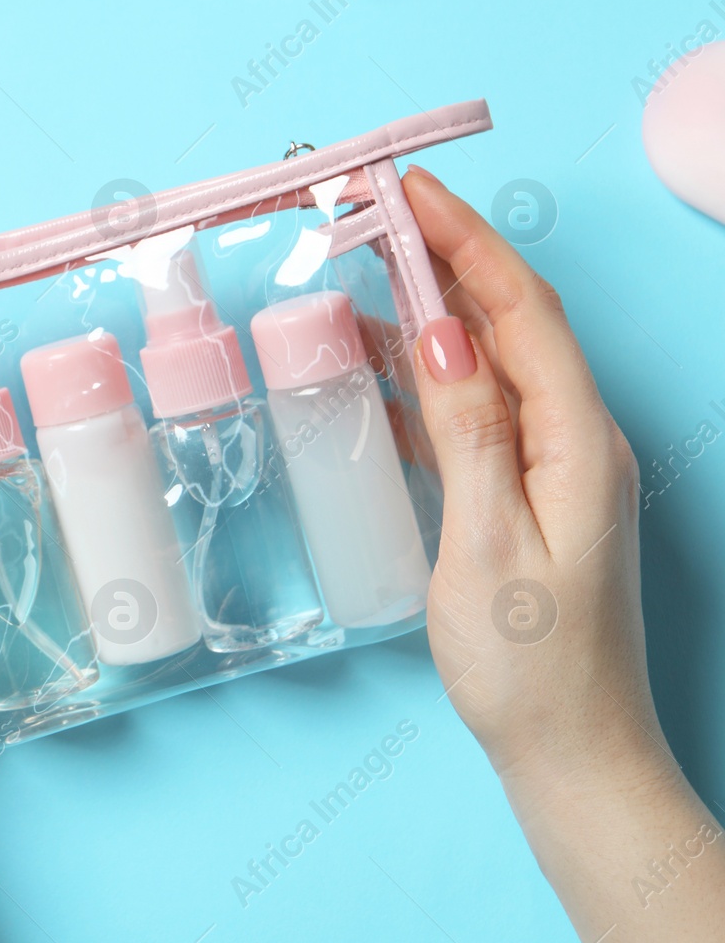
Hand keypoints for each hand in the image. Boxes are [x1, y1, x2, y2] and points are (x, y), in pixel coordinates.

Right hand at [404, 166, 723, 942]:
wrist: (570, 753)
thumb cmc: (528, 665)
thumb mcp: (488, 544)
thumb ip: (470, 431)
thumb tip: (443, 330)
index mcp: (580, 442)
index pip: (522, 312)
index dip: (467, 241)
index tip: (410, 188)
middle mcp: (578, 439)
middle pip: (511, 322)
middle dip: (447, 256)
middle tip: (376, 210)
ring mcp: (555, 466)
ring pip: (489, 362)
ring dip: (430, 313)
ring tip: (362, 274)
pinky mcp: (528, 493)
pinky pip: (475, 411)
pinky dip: (426, 378)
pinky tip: (377, 370)